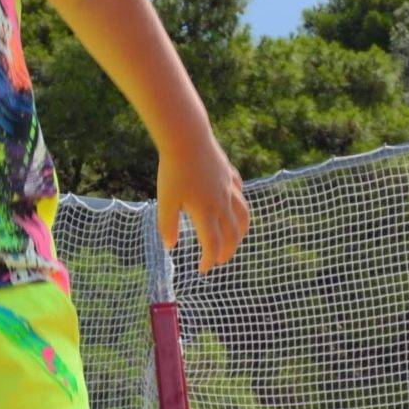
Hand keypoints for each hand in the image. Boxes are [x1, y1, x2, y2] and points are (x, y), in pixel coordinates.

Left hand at [157, 134, 249, 272]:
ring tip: (236, 239)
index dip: (209, 260)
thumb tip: (170, 246)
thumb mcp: (166, 200)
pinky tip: (234, 206)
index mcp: (206, 211)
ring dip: (241, 231)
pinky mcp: (229, 174)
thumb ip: (167, 225)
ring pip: (243, 214)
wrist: (187, 138)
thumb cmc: (173, 170)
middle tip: (219, 261)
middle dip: (227, 251)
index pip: (212, 244)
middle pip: (232, 233)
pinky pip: (240, 193)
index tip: (203, 270)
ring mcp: (229, 187)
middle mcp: (222, 202)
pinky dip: (239, 204)